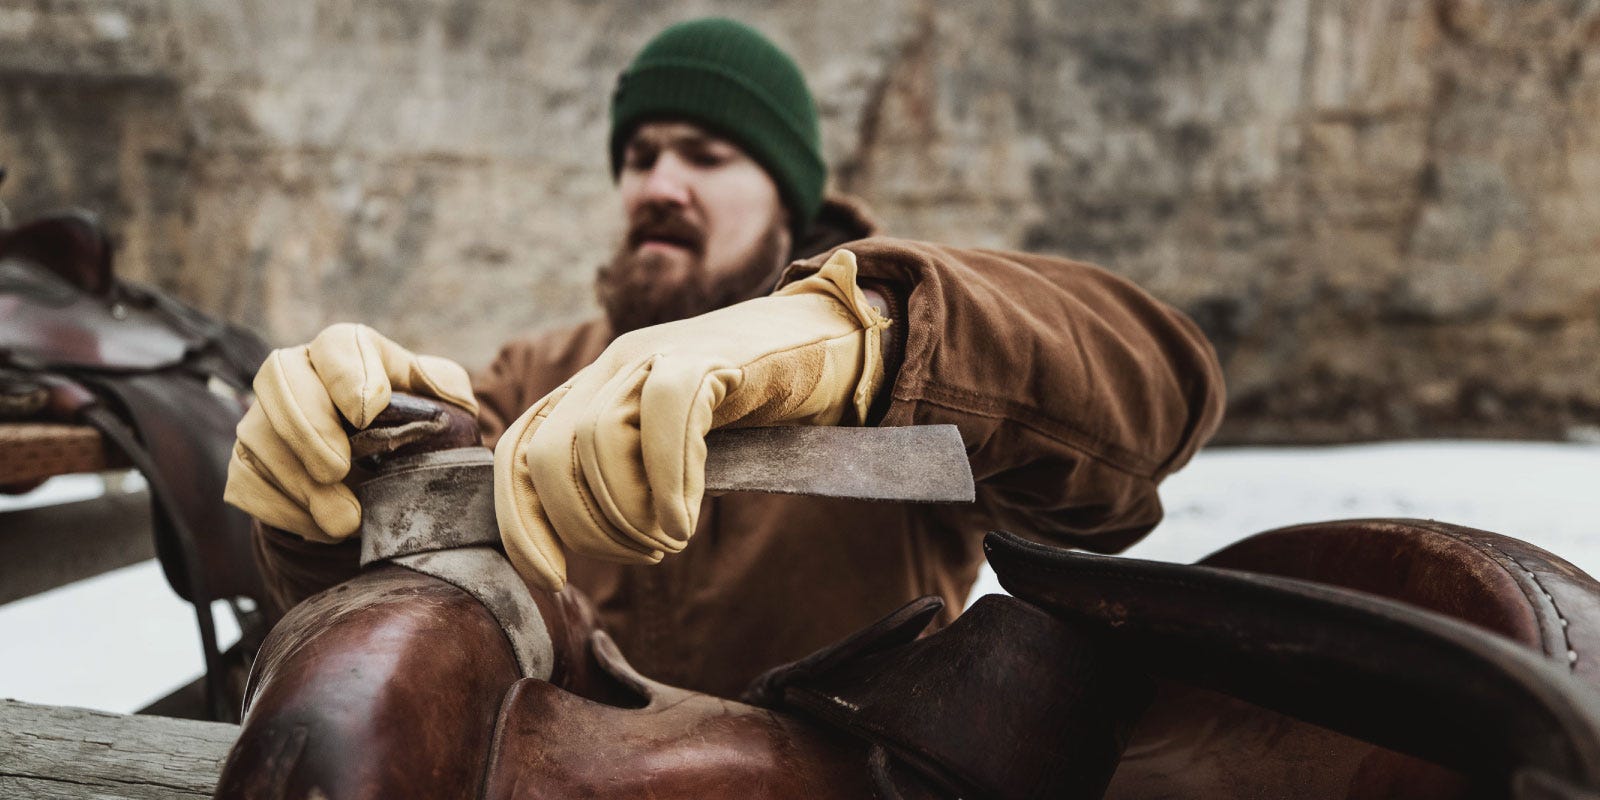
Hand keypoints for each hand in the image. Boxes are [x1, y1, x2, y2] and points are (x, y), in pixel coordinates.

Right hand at [224, 323, 477, 541]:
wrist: (384, 478)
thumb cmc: (417, 429)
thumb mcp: (444, 403)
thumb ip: (443, 388)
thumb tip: (427, 393)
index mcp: (348, 352)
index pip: (338, 345)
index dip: (347, 375)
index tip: (367, 411)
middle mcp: (298, 375)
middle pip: (279, 378)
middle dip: (307, 426)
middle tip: (338, 469)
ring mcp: (264, 419)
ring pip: (259, 437)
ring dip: (300, 482)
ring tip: (346, 519)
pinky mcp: (247, 464)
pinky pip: (246, 482)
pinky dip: (284, 510)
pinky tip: (323, 526)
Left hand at [494, 249, 890, 589]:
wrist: (827, 343)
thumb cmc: (752, 407)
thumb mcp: (673, 447)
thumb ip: (628, 476)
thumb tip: (588, 539)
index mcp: (592, 389)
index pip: (517, 452)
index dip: (522, 522)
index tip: (551, 577)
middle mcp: (610, 366)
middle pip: (546, 455)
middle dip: (586, 528)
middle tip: (645, 552)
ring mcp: (655, 353)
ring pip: (596, 438)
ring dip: (629, 512)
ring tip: (671, 536)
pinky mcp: (706, 354)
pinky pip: (664, 411)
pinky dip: (669, 478)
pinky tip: (686, 517)